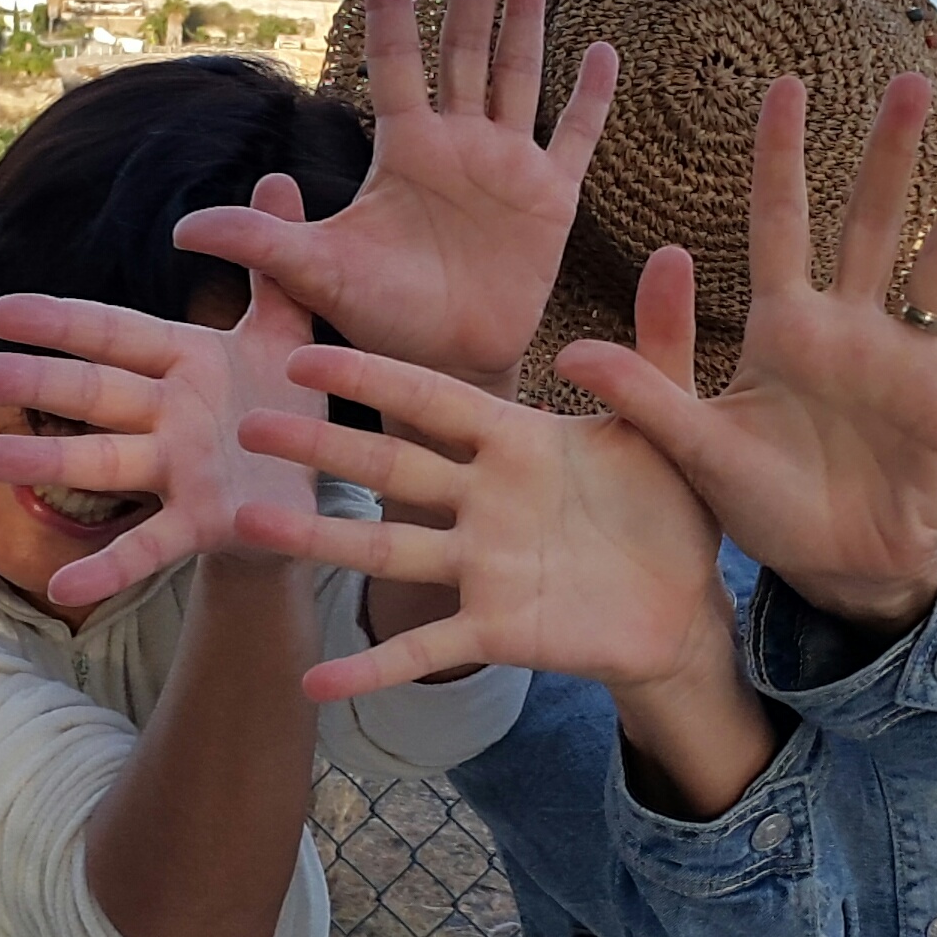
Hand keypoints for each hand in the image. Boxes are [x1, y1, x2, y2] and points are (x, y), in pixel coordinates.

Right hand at [0, 176, 323, 607]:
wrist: (315, 492)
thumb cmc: (284, 404)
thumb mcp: (287, 331)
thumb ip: (274, 260)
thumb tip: (274, 177)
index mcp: (184, 360)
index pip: (112, 332)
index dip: (58, 320)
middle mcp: (168, 414)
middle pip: (92, 392)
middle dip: (32, 381)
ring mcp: (178, 471)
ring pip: (105, 463)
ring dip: (49, 460)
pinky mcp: (203, 523)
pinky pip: (151, 546)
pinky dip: (109, 567)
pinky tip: (66, 591)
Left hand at [175, 0, 617, 394]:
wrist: (442, 364)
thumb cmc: (377, 317)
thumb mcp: (316, 272)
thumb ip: (261, 243)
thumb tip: (182, 229)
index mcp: (403, 150)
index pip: (395, 62)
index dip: (393, 6)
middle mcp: (456, 144)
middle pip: (463, 51)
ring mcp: (506, 165)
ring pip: (517, 75)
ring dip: (526, 21)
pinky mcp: (550, 198)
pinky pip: (573, 137)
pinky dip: (589, 97)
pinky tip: (602, 49)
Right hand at [232, 345, 723, 698]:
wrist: (688, 606)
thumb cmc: (671, 506)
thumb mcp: (669, 423)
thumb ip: (659, 345)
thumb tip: (672, 253)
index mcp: (515, 442)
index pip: (432, 400)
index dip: (371, 378)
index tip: (302, 357)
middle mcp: (482, 501)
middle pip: (389, 465)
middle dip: (320, 446)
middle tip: (248, 428)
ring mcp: (480, 567)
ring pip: (386, 547)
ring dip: (319, 537)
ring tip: (248, 524)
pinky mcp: (495, 629)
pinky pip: (424, 649)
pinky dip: (370, 667)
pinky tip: (315, 684)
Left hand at [555, 74, 936, 633]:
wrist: (830, 569)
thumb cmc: (764, 503)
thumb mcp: (697, 448)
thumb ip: (647, 394)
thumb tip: (570, 352)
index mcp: (786, 329)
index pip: (779, 224)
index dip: (780, 158)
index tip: (782, 82)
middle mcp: (855, 330)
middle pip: (875, 225)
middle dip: (890, 154)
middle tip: (909, 79)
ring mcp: (912, 367)